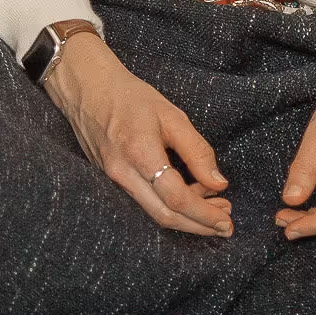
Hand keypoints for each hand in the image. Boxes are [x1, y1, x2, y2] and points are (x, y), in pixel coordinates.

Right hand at [45, 30, 232, 236]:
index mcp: (140, 153)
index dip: (204, 213)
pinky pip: (143, 203)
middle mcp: (122, 174)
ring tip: (213, 212)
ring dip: (185, 219)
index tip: (227, 220)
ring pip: (153, 213)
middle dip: (198, 225)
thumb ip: (197, 151)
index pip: (176, 198)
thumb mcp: (172, 116)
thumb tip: (219, 184)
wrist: (88, 89)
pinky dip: (168, 207)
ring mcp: (112, 180)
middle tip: (225, 225)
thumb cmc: (132, 98)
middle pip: (164, 215)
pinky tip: (187, 200)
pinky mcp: (110, 181)